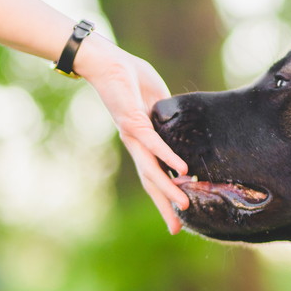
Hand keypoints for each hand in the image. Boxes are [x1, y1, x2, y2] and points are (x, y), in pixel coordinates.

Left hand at [75, 35, 190, 234]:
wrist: (107, 61)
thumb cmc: (130, 78)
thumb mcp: (158, 102)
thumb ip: (168, 120)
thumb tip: (182, 129)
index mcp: (141, 142)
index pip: (154, 174)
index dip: (165, 196)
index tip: (176, 217)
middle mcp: (135, 144)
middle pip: (151, 181)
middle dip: (164, 206)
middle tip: (176, 229)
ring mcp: (133, 135)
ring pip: (152, 169)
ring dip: (168, 188)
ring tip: (183, 204)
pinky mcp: (133, 122)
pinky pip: (154, 144)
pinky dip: (167, 158)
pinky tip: (181, 170)